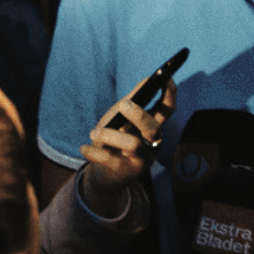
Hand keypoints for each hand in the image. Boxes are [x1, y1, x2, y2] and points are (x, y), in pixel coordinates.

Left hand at [79, 78, 177, 217]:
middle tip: (122, 105)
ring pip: (133, 144)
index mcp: (152, 127)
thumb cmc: (113, 141)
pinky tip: (84, 148)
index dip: (169, 95)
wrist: (103, 174)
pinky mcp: (126, 173)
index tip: (166, 79)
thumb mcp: (121, 118)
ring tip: (94, 134)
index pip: (167, 110)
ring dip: (108, 134)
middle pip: (154, 126)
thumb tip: (148, 79)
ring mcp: (141, 159)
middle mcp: (152, 143)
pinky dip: (93, 151)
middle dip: (138, 114)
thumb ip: (134, 100)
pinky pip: (110, 159)